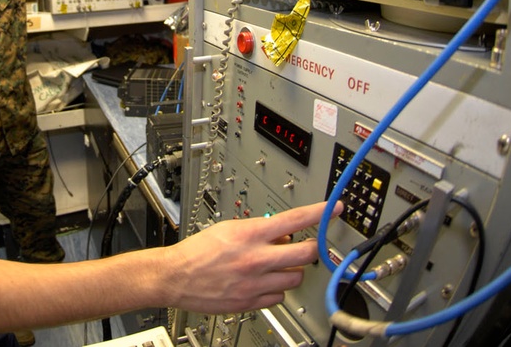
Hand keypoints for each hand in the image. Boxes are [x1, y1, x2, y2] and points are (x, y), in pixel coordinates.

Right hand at [162, 201, 341, 313]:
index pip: (294, 219)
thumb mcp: (228, 228)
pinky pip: (280, 296)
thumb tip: (283, 233)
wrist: (176, 276)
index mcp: (250, 234)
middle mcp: (256, 258)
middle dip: (312, 249)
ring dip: (293, 270)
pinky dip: (276, 289)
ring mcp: (255, 282)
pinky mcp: (251, 302)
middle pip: (305, 254)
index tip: (334, 208)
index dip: (319, 213)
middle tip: (310, 247)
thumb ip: (258, 230)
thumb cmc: (197, 251)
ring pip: (296, 277)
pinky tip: (264, 282)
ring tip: (277, 265)